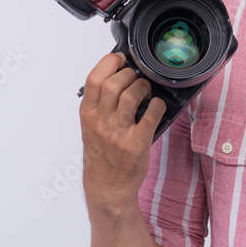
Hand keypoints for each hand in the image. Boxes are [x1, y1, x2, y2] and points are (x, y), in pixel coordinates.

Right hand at [79, 53, 166, 216]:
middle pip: (113, 84)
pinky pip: (151, 115)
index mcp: (88, 115)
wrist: (107, 187)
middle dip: (129, 73)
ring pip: (131, 96)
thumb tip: (116, 76)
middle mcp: (101, 122)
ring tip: (146, 90)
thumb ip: (99, 105)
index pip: (94, 80)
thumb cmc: (102, 156)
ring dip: (143, 87)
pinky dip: (158, 105)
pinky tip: (157, 106)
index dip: (109, 63)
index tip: (120, 59)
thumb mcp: (91, 128)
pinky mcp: (136, 143)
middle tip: (136, 77)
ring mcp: (118, 133)